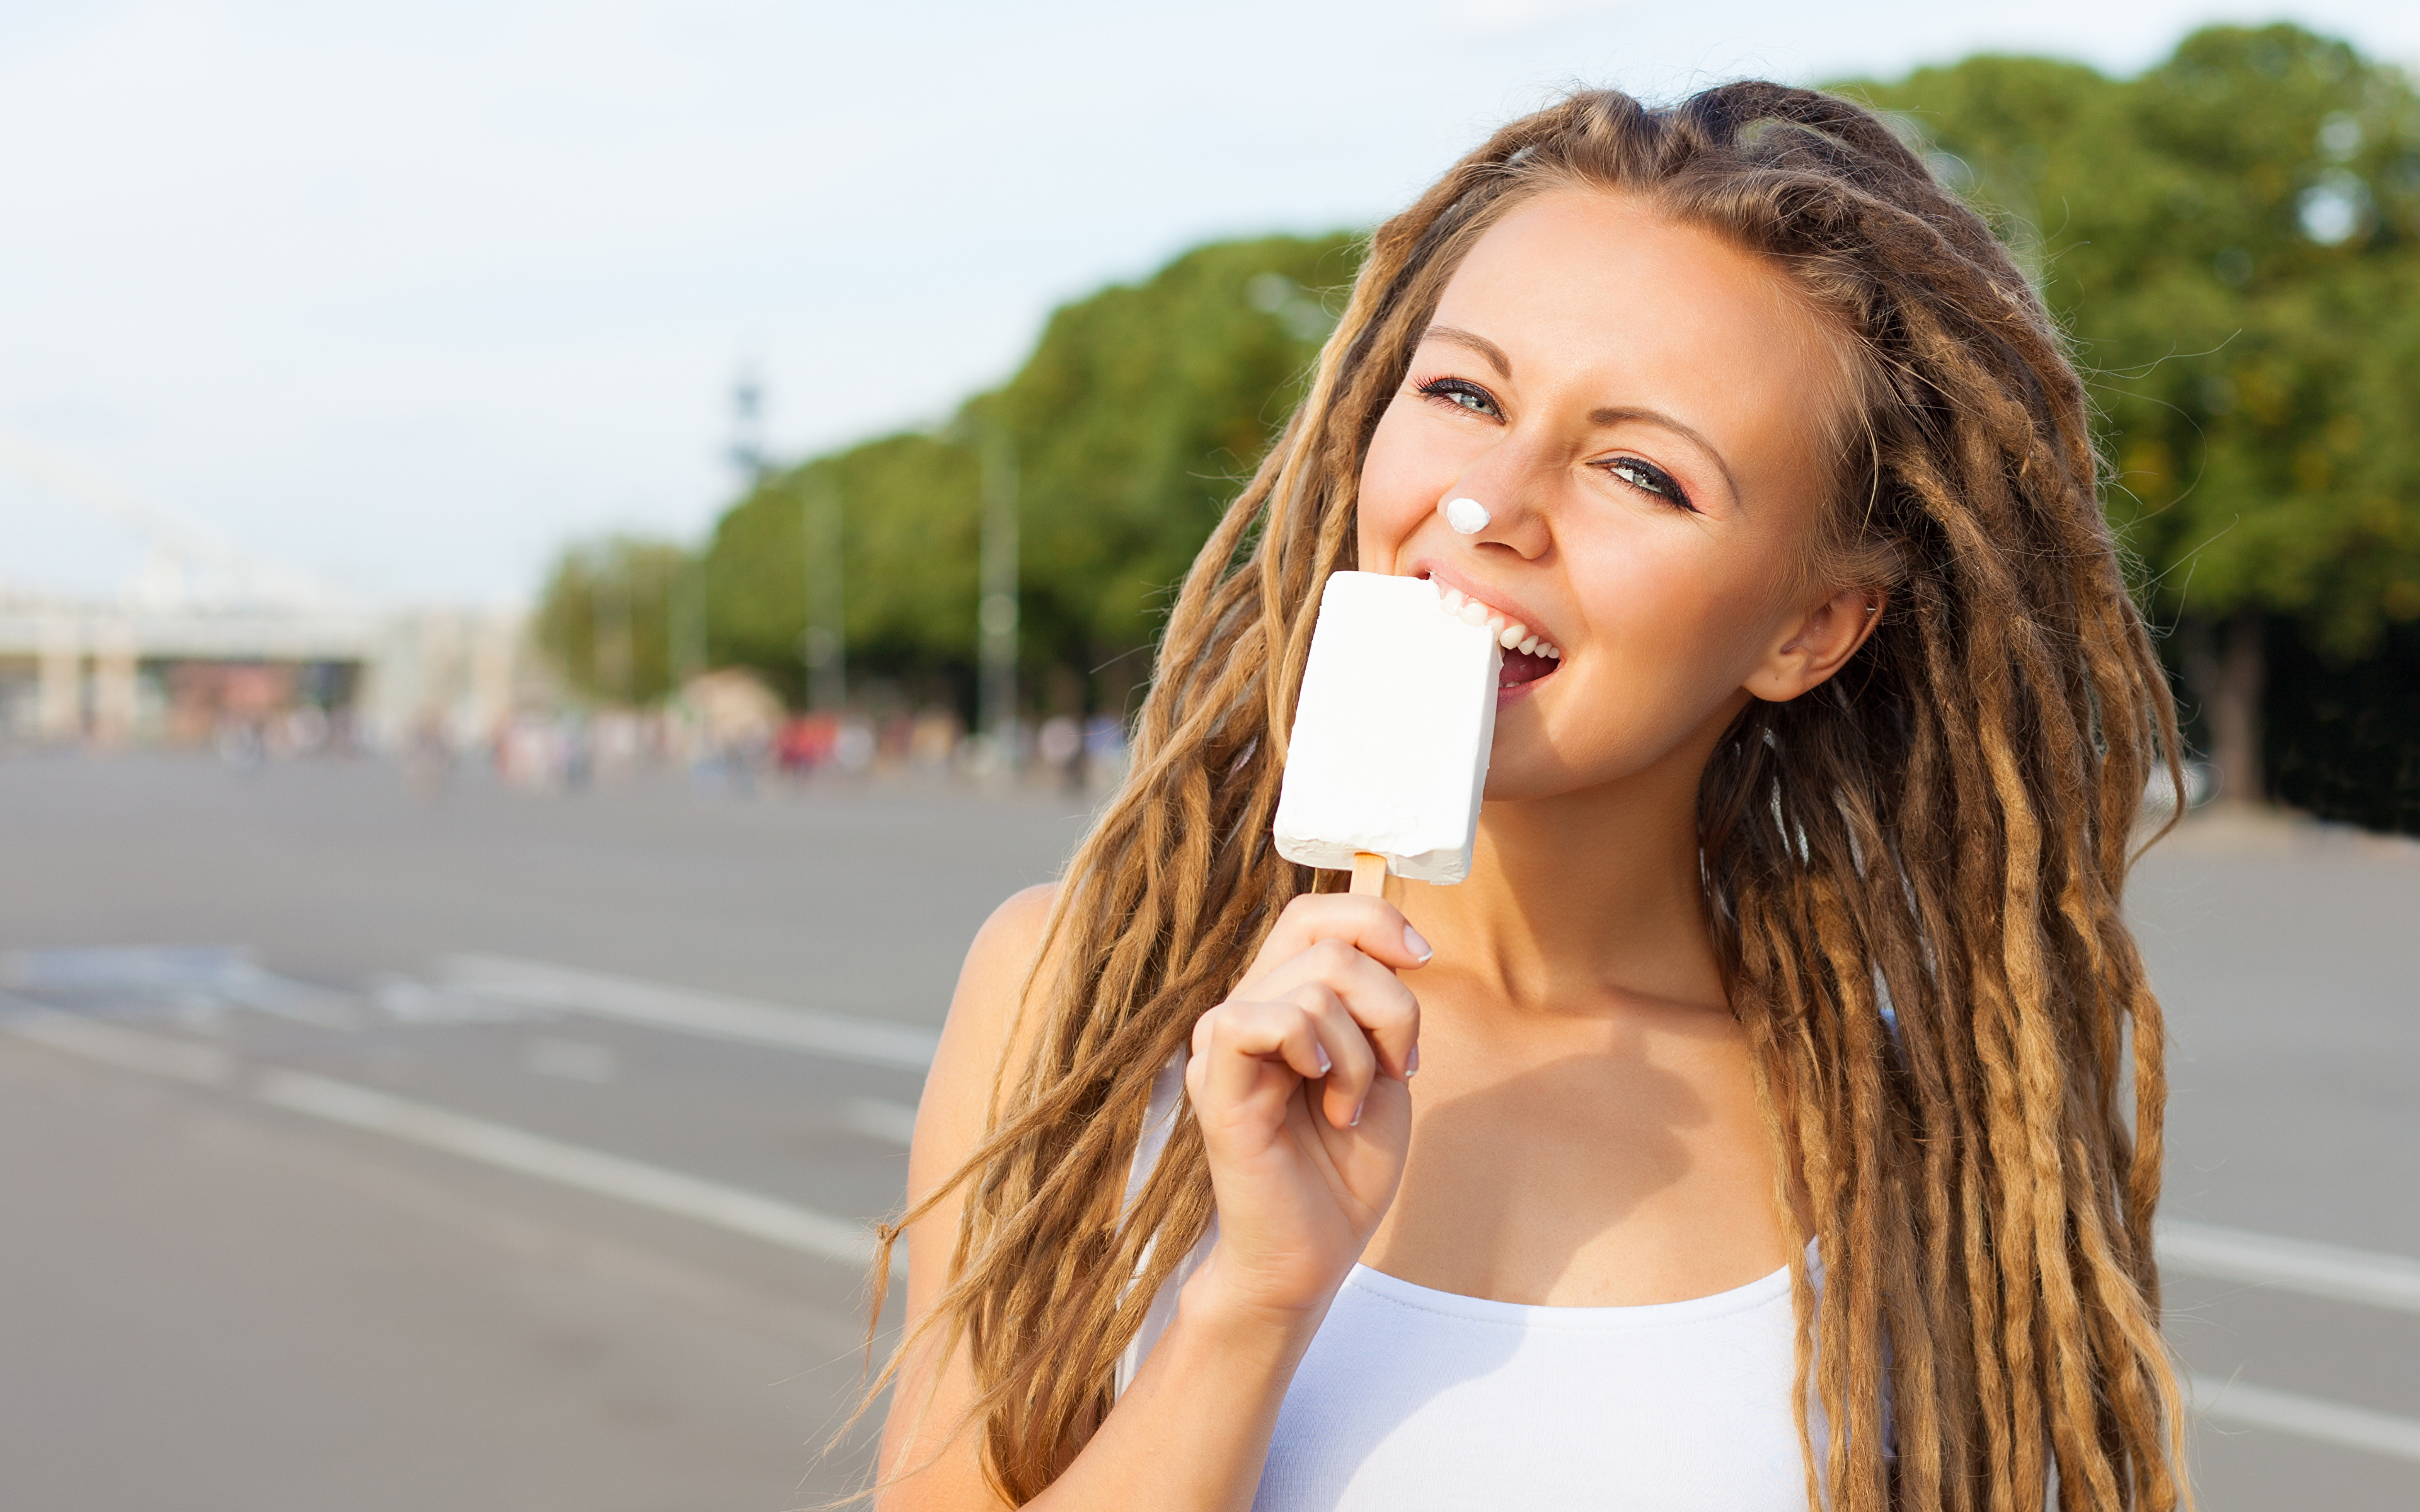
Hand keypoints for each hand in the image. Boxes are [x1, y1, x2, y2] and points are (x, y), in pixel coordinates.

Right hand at [1183, 893, 1427, 1325]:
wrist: (1312, 1255)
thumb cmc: (1345, 1170)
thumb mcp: (1383, 1067)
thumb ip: (1378, 1002)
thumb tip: (1395, 940)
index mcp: (1280, 1001)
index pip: (1314, 915)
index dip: (1373, 917)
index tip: (1421, 959)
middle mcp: (1246, 1011)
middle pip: (1327, 941)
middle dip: (1390, 1004)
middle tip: (1395, 1069)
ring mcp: (1223, 1045)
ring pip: (1313, 986)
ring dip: (1361, 1052)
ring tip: (1350, 1105)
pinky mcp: (1217, 1084)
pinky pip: (1257, 1018)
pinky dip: (1312, 1050)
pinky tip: (1325, 1094)